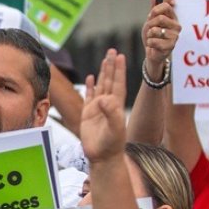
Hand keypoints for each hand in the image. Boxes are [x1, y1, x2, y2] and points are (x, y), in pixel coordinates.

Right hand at [80, 49, 126, 163]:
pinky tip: (91, 77)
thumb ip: (112, 113)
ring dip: (103, 73)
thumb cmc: (111, 145)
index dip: (119, 70)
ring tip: (104, 59)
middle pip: (110, 80)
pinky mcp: (88, 114)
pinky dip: (91, 86)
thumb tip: (105, 99)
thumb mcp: (115, 129)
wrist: (102, 158)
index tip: (120, 57)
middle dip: (111, 66)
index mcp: (116, 106)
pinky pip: (90, 95)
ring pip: (101, 85)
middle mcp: (108, 104)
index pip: (118, 83)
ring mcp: (98, 108)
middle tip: (112, 51)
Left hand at [141, 0, 178, 67]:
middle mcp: (177, 26)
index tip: (152, 14)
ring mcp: (175, 36)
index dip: (156, 9)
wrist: (152, 51)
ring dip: (149, 34)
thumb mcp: (151, 20)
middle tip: (150, 30)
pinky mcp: (170, 46)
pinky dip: (149, 43)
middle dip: (150, 24)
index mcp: (173, 17)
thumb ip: (154, 8)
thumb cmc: (152, 35)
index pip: (167, 6)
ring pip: (155, 30)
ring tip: (152, 38)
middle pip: (160, 18)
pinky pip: (153, 41)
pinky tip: (153, 45)